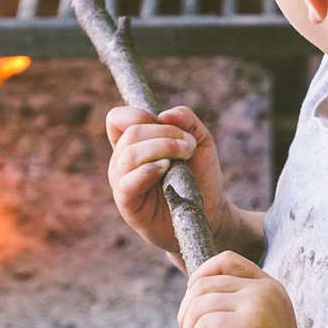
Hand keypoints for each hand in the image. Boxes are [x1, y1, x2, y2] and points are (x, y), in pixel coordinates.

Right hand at [106, 105, 229, 256]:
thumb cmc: (200, 176)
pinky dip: (147, 171)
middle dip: (164, 133)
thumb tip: (164, 115)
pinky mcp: (128, 205)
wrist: (209, 213)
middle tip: (189, 145)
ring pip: (129, 154)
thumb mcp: (200, 141)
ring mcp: (122, 183)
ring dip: (162, 148)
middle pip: (130, 133)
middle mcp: (122, 162)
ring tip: (185, 156)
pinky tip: (166, 168)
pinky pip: (127, 183)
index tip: (165, 124)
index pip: (118, 119)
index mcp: (133, 144)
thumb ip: (186, 120)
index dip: (139, 114)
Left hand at [178, 251, 314, 327]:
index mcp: (269, 286)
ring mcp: (258, 306)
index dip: (201, 274)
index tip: (191, 300)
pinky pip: (203, 327)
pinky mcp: (248, 327)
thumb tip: (192, 285)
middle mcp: (265, 291)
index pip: (227, 260)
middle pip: (203, 284)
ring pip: (198, 306)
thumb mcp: (258, 320)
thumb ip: (237, 299)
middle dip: (186, 313)